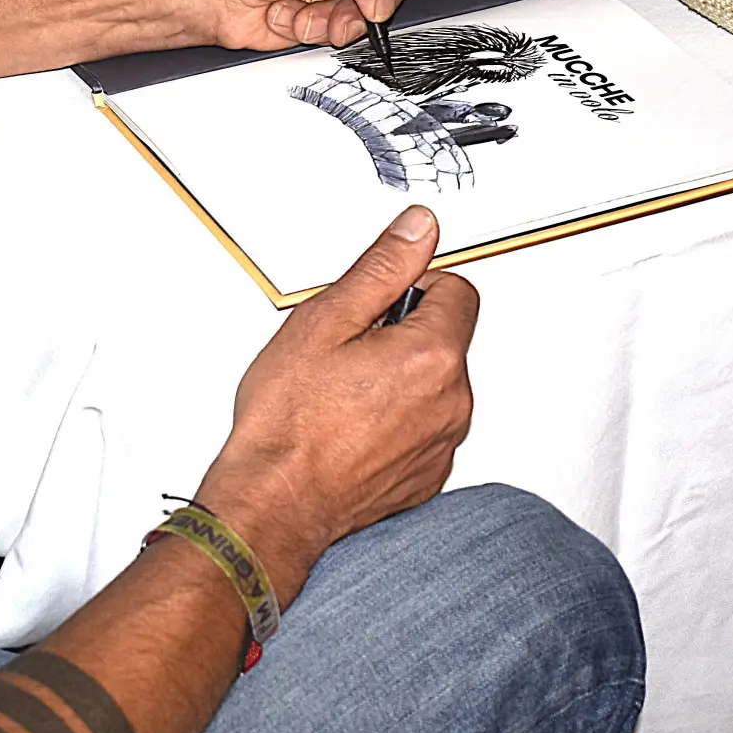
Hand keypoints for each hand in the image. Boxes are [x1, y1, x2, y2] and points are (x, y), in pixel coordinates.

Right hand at [191, 207, 476, 601]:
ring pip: (434, 385)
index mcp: (433, 355)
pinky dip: (397, 423)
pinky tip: (352, 428)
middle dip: (403, 334)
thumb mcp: (325, 320)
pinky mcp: (427, 476)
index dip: (413, 288)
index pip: (458, 290)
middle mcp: (451, 401)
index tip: (376, 307)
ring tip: (343, 395)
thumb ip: (382, 268)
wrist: (274, 503)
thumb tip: (419, 229)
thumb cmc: (289, 423)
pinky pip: (425, 429)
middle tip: (346, 353)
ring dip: (400, 380)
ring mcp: (442, 444)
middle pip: (446, 339)